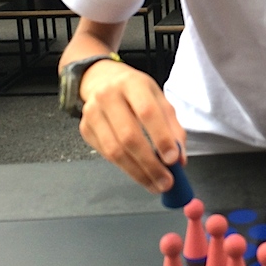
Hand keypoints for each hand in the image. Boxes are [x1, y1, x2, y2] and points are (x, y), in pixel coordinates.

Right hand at [77, 59, 185, 193]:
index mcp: (132, 83)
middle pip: (129, 136)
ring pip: (115, 151)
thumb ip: (173, 128)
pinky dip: (126, 169)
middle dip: (150, 164)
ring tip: (155, 185)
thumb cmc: (137, 93)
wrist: (102, 80)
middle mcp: (108, 96)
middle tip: (166, 182)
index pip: (147, 112)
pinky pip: (106, 155)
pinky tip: (140, 175)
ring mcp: (92, 113)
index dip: (161, 138)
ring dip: (138, 173)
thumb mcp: (159, 100)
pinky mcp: (85, 129)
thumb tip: (180, 160)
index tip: (173, 160)